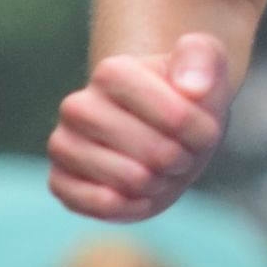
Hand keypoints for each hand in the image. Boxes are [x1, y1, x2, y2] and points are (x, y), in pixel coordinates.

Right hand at [50, 32, 226, 221]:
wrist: (161, 128)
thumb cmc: (186, 95)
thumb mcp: (206, 61)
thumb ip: (202, 59)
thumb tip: (192, 89)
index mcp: (111, 72)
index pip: (176, 116)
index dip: (201, 131)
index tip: (203, 126)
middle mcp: (77, 106)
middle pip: (154, 152)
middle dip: (181, 159)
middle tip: (181, 151)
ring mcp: (63, 144)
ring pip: (130, 181)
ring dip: (160, 183)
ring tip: (160, 167)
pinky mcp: (59, 182)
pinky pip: (102, 206)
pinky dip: (133, 206)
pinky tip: (140, 193)